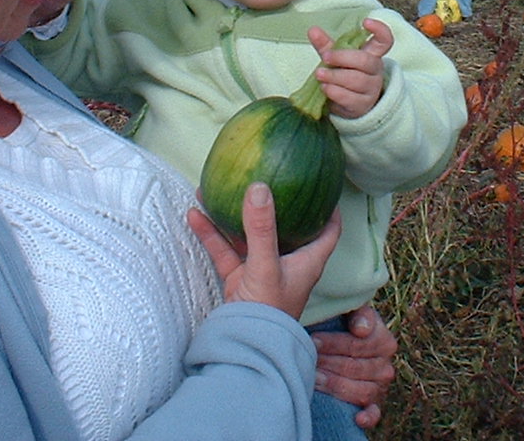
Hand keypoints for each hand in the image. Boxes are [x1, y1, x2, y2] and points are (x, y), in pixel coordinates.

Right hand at [188, 182, 339, 319]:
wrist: (243, 347)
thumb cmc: (268, 312)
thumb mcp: (266, 265)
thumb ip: (261, 228)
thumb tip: (259, 187)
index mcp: (307, 260)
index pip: (328, 230)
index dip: (328, 207)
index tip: (321, 184)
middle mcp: (287, 263)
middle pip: (284, 225)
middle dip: (271, 202)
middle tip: (263, 176)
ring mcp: (261, 270)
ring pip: (248, 235)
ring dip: (234, 214)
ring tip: (217, 188)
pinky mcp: (239, 279)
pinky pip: (225, 250)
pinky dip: (211, 233)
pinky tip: (195, 214)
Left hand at [307, 18, 393, 118]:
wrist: (348, 105)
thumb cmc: (344, 76)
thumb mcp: (336, 59)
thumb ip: (326, 45)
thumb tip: (312, 30)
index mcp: (372, 54)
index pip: (384, 41)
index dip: (380, 30)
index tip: (365, 22)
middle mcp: (375, 71)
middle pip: (365, 61)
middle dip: (343, 57)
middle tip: (325, 57)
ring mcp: (371, 89)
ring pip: (357, 80)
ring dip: (335, 76)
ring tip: (319, 75)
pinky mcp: (362, 105)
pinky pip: (350, 98)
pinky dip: (335, 92)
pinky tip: (325, 88)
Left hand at [312, 304, 396, 428]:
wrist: (344, 340)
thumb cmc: (345, 324)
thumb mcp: (352, 311)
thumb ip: (360, 313)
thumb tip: (361, 329)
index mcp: (385, 342)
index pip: (358, 345)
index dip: (334, 343)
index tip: (313, 340)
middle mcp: (386, 367)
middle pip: (355, 368)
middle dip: (329, 363)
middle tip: (308, 359)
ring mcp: (380, 388)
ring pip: (361, 391)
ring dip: (336, 386)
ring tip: (315, 379)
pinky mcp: (373, 404)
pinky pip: (374, 413)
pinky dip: (367, 417)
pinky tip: (356, 417)